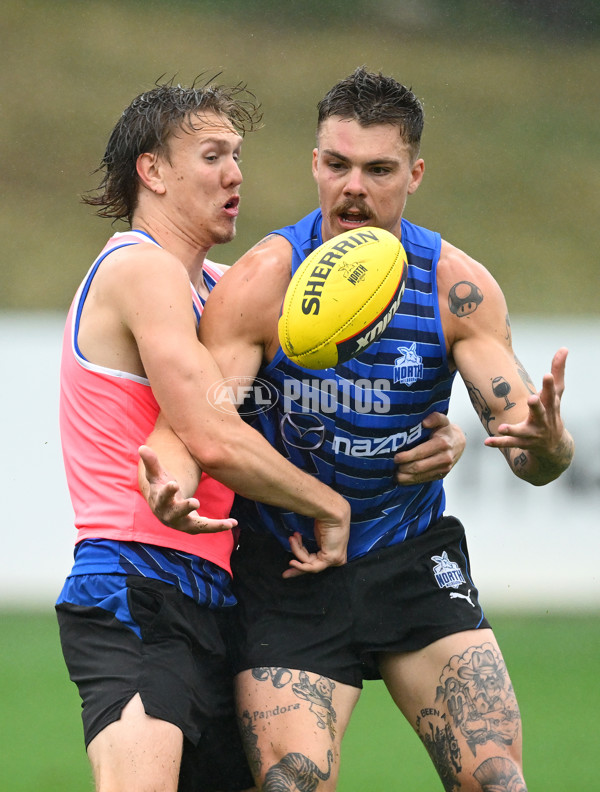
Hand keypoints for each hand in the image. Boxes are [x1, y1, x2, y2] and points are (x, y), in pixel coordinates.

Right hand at [138, 445, 237, 533]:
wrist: (162, 507)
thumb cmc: (160, 486)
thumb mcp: (156, 475)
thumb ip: (152, 463)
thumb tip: (142, 447)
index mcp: (160, 501)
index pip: (162, 496)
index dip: (167, 491)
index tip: (173, 484)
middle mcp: (170, 515)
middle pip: (176, 512)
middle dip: (185, 508)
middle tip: (195, 502)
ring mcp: (182, 523)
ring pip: (195, 525)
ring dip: (211, 525)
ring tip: (227, 523)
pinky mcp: (192, 527)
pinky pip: (206, 528)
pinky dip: (219, 526)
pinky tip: (233, 523)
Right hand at [283, 502, 350, 577]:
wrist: (333, 511)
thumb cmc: (326, 517)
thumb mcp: (317, 533)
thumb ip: (313, 544)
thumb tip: (298, 542)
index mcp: (333, 551)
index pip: (317, 562)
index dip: (302, 565)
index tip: (290, 565)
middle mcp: (336, 558)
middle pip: (313, 567)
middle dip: (297, 569)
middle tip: (285, 574)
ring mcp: (335, 559)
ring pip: (309, 563)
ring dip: (297, 551)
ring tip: (291, 538)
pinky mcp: (331, 558)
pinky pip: (313, 567)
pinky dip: (301, 566)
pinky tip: (292, 562)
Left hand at [393, 412, 465, 484]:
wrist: (458, 443)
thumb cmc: (445, 431)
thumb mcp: (442, 420)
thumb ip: (435, 418)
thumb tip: (425, 422)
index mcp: (442, 443)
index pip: (421, 453)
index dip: (407, 456)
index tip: (396, 457)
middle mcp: (444, 458)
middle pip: (419, 467)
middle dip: (404, 468)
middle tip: (393, 465)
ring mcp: (443, 469)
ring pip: (420, 476)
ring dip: (406, 477)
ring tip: (395, 473)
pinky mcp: (440, 475)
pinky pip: (424, 480)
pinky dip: (411, 481)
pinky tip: (402, 478)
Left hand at [483, 348, 573, 480]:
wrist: (553, 446)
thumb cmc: (552, 412)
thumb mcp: (555, 393)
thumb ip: (557, 371)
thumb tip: (564, 347)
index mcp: (549, 406)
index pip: (551, 393)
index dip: (550, 384)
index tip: (547, 374)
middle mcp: (542, 420)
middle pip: (540, 412)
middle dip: (536, 406)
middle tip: (532, 398)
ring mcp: (532, 433)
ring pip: (522, 432)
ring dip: (513, 430)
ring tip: (501, 427)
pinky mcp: (522, 443)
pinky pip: (509, 444)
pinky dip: (498, 443)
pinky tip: (487, 441)